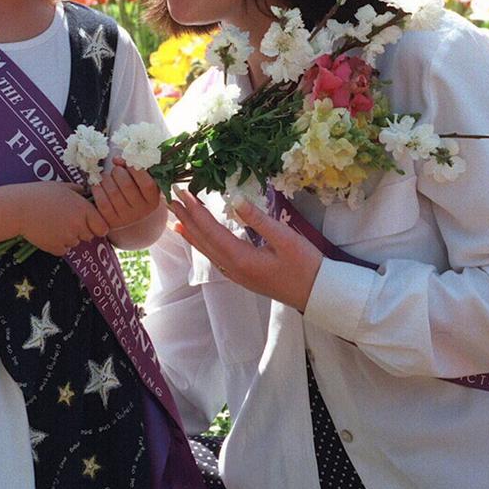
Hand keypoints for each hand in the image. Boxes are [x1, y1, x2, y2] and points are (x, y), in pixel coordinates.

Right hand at [7, 182, 108, 255]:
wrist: (18, 208)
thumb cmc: (39, 194)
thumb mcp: (62, 187)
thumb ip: (78, 191)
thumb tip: (87, 192)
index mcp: (83, 209)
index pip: (103, 227)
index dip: (97, 226)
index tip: (90, 223)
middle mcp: (78, 225)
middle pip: (89, 236)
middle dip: (82, 230)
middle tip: (67, 221)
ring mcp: (67, 238)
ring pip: (75, 243)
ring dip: (69, 237)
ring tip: (54, 224)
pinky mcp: (55, 247)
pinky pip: (63, 249)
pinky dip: (57, 244)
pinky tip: (48, 232)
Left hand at [91, 159, 161, 232]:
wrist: (124, 213)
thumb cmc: (133, 190)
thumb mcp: (139, 180)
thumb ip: (132, 167)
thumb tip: (116, 159)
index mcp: (153, 200)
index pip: (147, 183)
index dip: (135, 169)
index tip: (128, 164)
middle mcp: (141, 212)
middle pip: (127, 185)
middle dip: (118, 172)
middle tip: (115, 171)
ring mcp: (126, 218)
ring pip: (113, 191)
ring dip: (106, 179)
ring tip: (106, 177)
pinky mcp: (111, 222)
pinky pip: (102, 202)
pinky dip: (97, 189)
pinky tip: (98, 186)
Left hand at [169, 189, 322, 311]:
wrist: (318, 295)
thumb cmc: (306, 266)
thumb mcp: (286, 239)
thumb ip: (259, 220)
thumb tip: (236, 199)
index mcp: (241, 259)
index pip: (211, 231)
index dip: (195, 211)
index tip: (182, 193)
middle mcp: (233, 269)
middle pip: (203, 241)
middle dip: (187, 220)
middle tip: (170, 201)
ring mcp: (237, 275)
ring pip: (208, 251)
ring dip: (192, 233)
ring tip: (178, 220)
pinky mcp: (243, 277)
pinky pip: (216, 258)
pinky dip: (204, 245)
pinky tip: (201, 240)